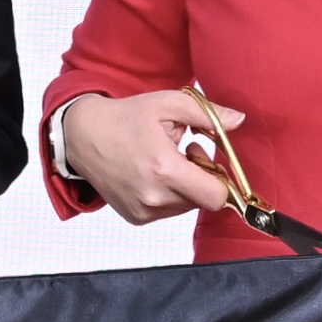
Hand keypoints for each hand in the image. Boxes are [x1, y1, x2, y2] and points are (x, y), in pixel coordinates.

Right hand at [55, 88, 241, 223]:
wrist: (83, 136)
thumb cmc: (125, 118)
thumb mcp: (168, 104)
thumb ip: (207, 114)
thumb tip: (239, 120)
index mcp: (165, 169)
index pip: (216, 196)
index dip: (221, 179)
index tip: (210, 161)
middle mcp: (153, 197)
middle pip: (203, 202)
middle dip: (203, 179)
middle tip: (187, 154)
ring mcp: (142, 211)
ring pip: (186, 208)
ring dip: (185, 188)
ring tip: (167, 162)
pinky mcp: (135, 217)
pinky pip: (167, 212)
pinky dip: (168, 196)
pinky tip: (152, 174)